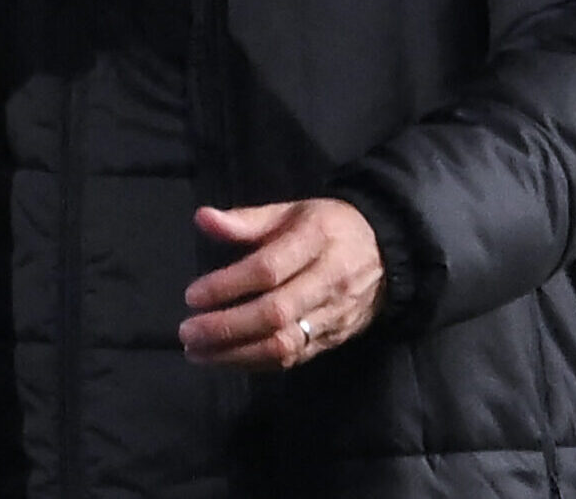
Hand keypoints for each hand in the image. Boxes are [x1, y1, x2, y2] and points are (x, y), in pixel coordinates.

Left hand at [180, 198, 382, 369]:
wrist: (388, 253)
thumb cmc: (327, 227)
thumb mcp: (290, 212)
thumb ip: (246, 220)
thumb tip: (202, 219)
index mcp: (315, 240)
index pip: (268, 270)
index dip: (227, 285)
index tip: (192, 296)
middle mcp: (328, 281)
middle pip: (275, 314)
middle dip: (226, 328)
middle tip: (187, 332)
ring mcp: (334, 315)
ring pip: (284, 344)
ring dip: (236, 354)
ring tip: (197, 352)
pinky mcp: (335, 338)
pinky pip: (295, 357)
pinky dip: (257, 362)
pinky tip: (226, 359)